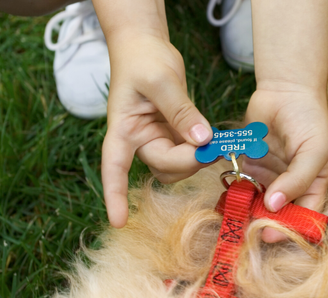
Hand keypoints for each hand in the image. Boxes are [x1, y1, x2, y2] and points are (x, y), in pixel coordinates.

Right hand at [101, 33, 211, 227]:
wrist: (145, 45)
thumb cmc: (143, 59)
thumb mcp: (162, 81)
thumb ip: (182, 113)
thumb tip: (203, 141)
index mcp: (124, 131)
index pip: (114, 168)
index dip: (115, 196)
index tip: (118, 221)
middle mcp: (139, 141)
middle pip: (163, 167)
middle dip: (188, 160)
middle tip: (211, 143)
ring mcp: (157, 139)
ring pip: (178, 167)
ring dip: (197, 157)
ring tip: (210, 136)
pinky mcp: (173, 135)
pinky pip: (188, 153)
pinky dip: (202, 150)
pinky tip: (213, 138)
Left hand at [243, 83, 327, 241]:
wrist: (285, 90)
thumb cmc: (308, 119)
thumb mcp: (314, 150)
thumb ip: (297, 179)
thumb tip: (274, 205)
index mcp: (314, 185)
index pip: (304, 216)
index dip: (289, 229)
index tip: (270, 235)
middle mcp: (292, 185)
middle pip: (279, 213)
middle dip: (264, 222)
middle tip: (247, 230)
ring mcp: (271, 176)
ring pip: (259, 202)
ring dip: (247, 209)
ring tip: (234, 216)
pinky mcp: (251, 165)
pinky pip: (243, 184)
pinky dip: (236, 191)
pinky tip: (227, 197)